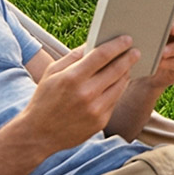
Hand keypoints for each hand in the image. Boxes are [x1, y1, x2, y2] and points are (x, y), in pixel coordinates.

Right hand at [20, 36, 138, 151]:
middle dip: (129, 58)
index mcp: (72, 78)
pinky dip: (118, 89)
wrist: (38, 135)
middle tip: (135, 51)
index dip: (117, 45)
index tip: (127, 39)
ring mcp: (95, 110)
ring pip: (120, 85)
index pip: (102, 55)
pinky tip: (118, 83)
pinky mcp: (100, 122)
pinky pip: (115, 100)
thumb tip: (93, 44)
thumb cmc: (44, 99)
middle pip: (117, 69)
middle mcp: (86, 94)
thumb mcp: (52, 73)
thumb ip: (73, 56)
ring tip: (128, 65)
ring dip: (126, 73)